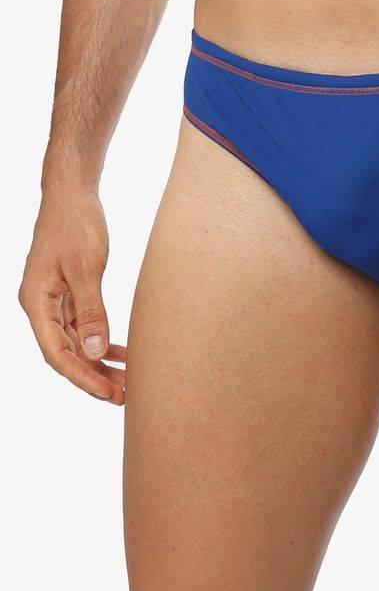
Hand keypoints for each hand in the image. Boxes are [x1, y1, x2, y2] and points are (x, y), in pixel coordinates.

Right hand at [19, 188, 125, 403]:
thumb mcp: (86, 268)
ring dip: (100, 362)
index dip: (82, 377)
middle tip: (126, 397)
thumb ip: (91, 311)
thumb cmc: (76, 225)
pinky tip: (123, 354)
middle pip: (66, 353)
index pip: (57, 353)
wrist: (72, 194)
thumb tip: (95, 353)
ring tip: (129, 382)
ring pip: (77, 342)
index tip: (108, 394)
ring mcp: (54, 300)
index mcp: (36, 302)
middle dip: (94, 377)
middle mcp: (41, 306)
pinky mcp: (69, 293)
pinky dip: (102, 341)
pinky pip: (84, 326)